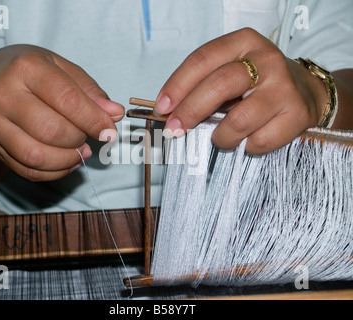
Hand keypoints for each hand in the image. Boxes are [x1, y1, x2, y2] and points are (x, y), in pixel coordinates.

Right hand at [0, 44, 123, 181]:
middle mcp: (4, 95)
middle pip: (53, 130)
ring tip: (80, 151)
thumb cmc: (32, 74)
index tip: (109, 131)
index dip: (94, 120)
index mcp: (26, 67)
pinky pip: (28, 170)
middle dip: (80, 138)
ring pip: (37, 156)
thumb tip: (115, 114)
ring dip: (68, 160)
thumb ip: (90, 91)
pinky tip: (67, 162)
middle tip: (88, 134)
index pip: (67, 99)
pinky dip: (54, 172)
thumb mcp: (62, 69)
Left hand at [154, 28, 327, 153]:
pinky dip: (245, 147)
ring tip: (220, 138)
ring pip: (238, 121)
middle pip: (218, 85)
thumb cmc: (257, 84)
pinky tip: (247, 140)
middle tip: (174, 129)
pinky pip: (259, 141)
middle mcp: (265, 61)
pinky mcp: (297, 115)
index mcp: (243, 42)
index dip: (177, 85)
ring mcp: (284, 88)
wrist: (306, 92)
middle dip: (190, 111)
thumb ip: (202, 85)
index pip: (202, 60)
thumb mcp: (231, 71)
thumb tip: (169, 112)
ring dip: (220, 137)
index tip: (162, 108)